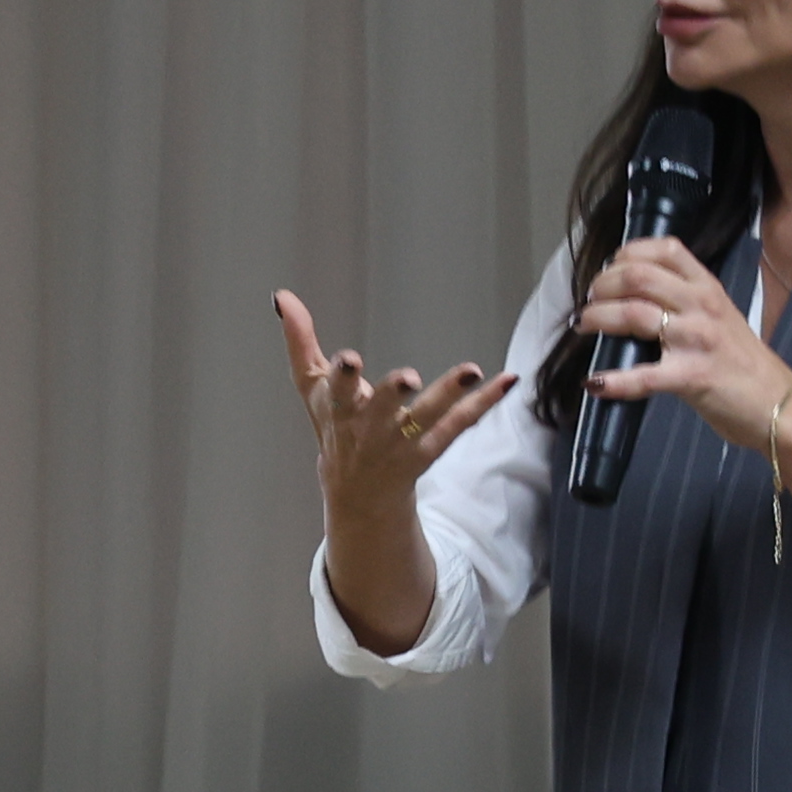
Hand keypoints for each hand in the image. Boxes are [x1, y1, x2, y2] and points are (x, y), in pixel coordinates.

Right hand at [275, 288, 510, 528]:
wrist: (357, 495)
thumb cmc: (334, 430)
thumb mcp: (312, 390)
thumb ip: (300, 342)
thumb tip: (282, 297)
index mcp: (338, 411)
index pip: (337, 393)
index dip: (342, 377)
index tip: (348, 361)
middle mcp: (369, 430)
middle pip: (380, 411)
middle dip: (391, 396)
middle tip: (407, 379)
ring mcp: (401, 443)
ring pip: (426, 417)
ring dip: (448, 393)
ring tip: (471, 370)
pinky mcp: (430, 450)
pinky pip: (459, 424)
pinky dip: (484, 402)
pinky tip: (508, 380)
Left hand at [567, 237, 791, 441]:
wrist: (781, 406)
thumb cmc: (745, 365)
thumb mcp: (722, 318)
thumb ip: (688, 302)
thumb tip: (640, 297)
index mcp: (708, 288)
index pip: (665, 249)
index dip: (627, 253)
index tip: (609, 269)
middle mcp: (702, 306)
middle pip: (638, 276)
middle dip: (603, 285)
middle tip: (589, 300)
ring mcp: (696, 340)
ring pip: (633, 314)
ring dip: (598, 318)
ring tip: (584, 325)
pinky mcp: (692, 377)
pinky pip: (643, 375)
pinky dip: (613, 381)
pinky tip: (594, 384)